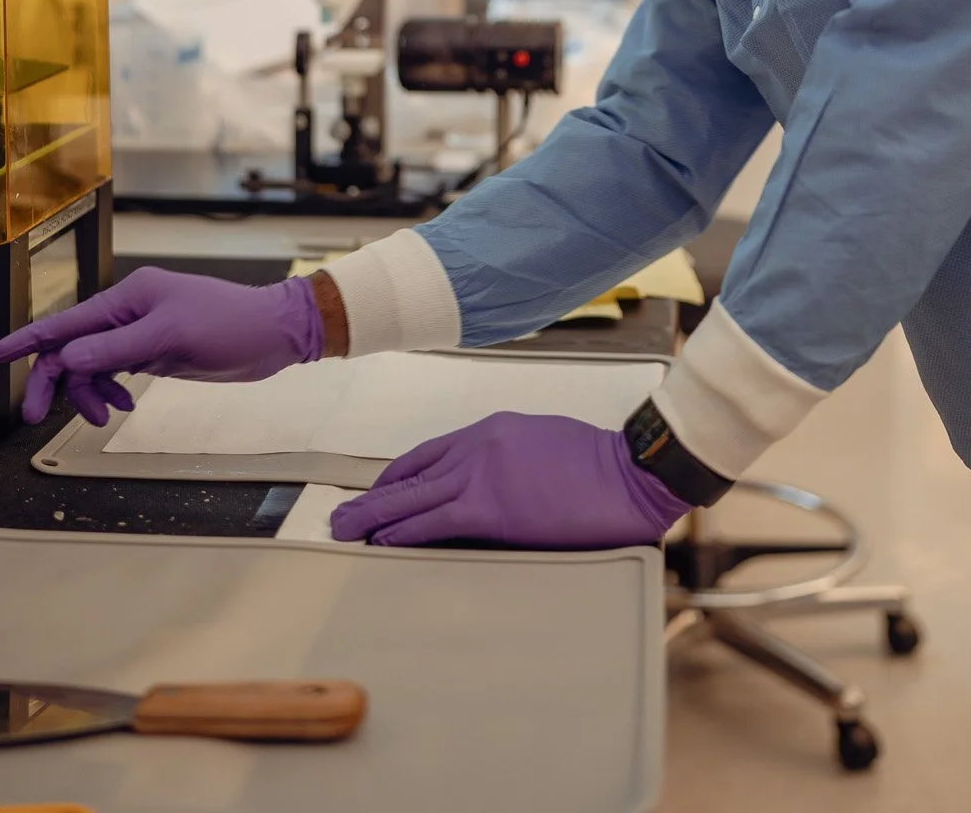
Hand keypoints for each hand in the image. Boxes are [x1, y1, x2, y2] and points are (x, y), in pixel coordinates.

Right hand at [0, 267, 322, 427]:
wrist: (271, 334)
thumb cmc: (228, 324)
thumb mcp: (169, 337)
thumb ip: (115, 349)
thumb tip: (67, 358)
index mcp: (127, 297)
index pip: (65, 321)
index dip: (27, 340)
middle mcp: (128, 311)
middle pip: (72, 348)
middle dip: (54, 382)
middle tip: (35, 418)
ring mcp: (140, 331)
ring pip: (91, 365)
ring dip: (88, 393)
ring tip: (106, 416)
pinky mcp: (154, 350)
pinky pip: (113, 372)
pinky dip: (109, 391)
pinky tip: (122, 405)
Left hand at [329, 412, 687, 549]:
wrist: (628, 472)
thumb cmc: (598, 465)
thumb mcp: (545, 443)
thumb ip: (510, 459)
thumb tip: (494, 484)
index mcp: (492, 430)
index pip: (430, 453)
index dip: (398, 476)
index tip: (378, 492)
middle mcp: (478, 446)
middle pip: (412, 474)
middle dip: (373, 497)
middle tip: (342, 515)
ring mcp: (481, 474)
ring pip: (412, 497)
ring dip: (374, 514)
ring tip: (344, 529)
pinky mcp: (489, 507)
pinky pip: (432, 520)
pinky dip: (403, 530)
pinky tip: (382, 540)